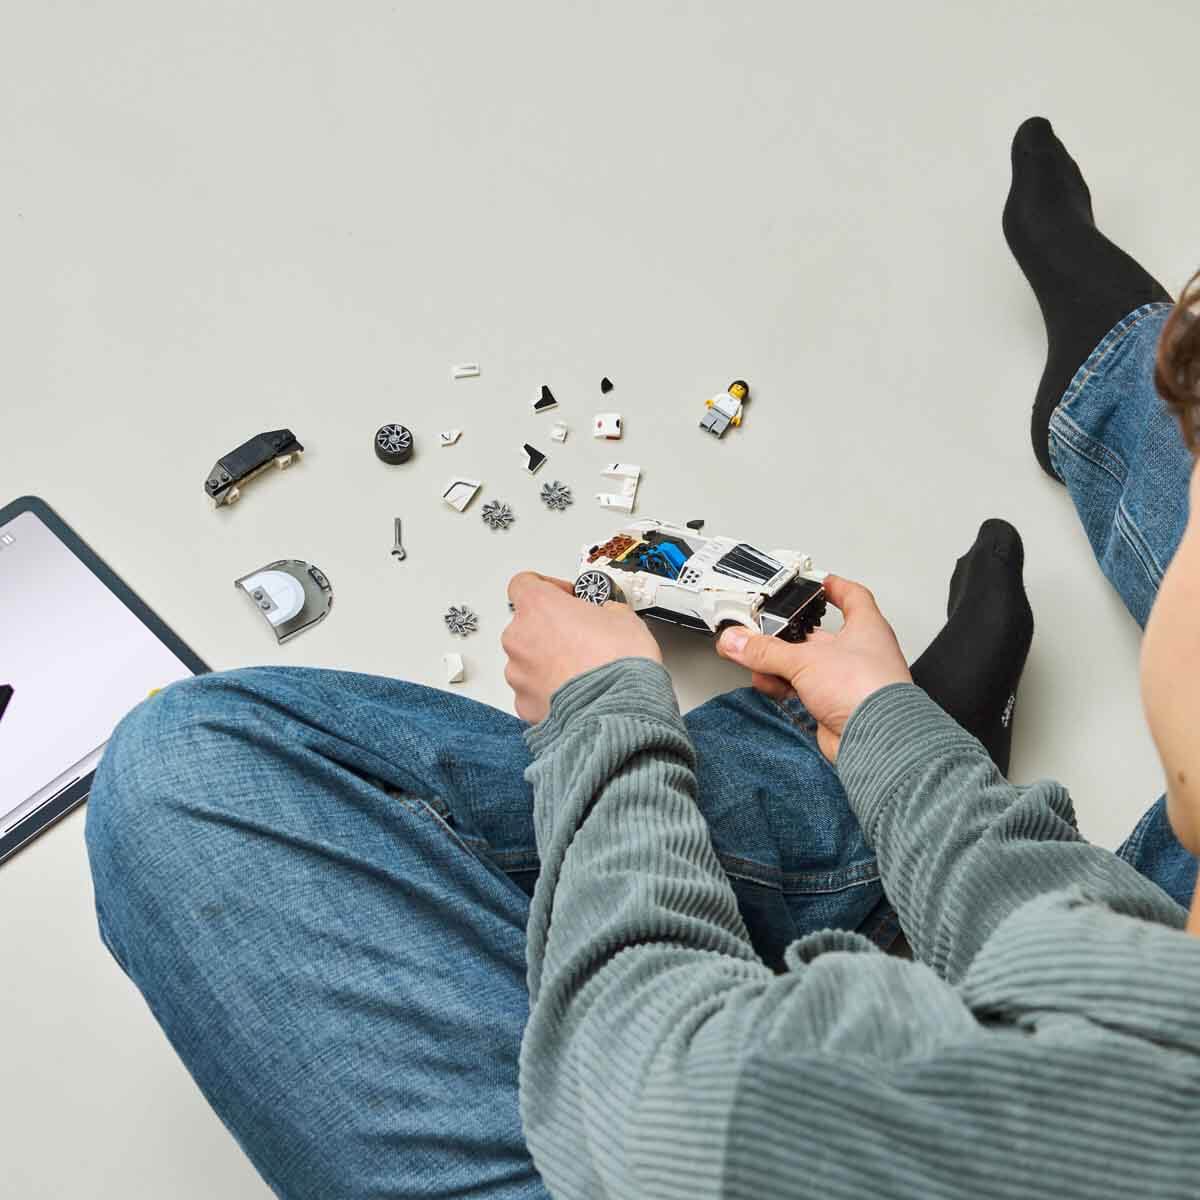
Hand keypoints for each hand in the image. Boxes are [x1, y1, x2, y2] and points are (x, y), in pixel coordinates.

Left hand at [502, 572, 661, 723]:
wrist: (618, 712)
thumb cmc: (618, 665)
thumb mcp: (624, 618)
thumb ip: (606, 610)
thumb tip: (608, 615)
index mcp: (539, 607)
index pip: (525, 583)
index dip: (548, 587)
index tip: (566, 597)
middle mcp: (520, 638)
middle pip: (527, 624)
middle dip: (551, 629)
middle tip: (581, 637)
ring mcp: (518, 673)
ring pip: (528, 660)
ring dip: (549, 661)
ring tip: (581, 670)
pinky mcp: (523, 703)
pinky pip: (533, 690)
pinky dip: (549, 690)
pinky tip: (576, 691)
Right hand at [716, 575, 910, 760]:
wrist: (875, 740)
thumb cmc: (866, 690)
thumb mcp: (805, 659)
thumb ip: (766, 650)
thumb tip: (737, 641)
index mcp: (865, 628)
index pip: (853, 597)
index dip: (834, 587)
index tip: (817, 582)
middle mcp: (858, 652)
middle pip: (817, 634)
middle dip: (787, 634)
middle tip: (760, 628)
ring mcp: (846, 681)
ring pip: (805, 664)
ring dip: (779, 663)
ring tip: (754, 659)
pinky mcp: (834, 706)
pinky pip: (802, 690)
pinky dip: (783, 686)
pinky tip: (767, 684)